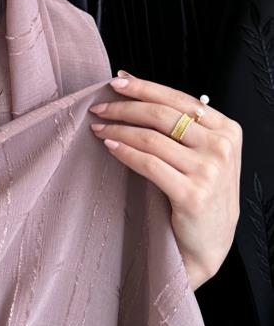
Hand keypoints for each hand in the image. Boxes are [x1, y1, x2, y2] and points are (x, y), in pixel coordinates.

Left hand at [88, 71, 241, 289]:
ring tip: (98, 127)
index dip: (144, 88)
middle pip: (162, 115)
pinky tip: (109, 146)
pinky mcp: (192, 194)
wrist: (210, 244)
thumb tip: (132, 82)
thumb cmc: (202, 194)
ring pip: (151, 138)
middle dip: (125, 107)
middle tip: (99, 107)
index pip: (179, 99)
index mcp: (228, 130)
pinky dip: (124, 152)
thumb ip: (180, 123)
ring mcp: (209, 171)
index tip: (117, 82)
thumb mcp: (203, 153)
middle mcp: (221, 148)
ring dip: (118, 129)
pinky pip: (148, 164)